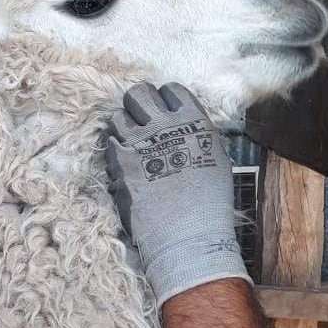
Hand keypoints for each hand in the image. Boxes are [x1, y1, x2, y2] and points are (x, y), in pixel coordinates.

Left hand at [105, 82, 251, 305]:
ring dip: (125, 129)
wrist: (188, 235)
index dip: (166, 100)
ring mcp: (139, 143)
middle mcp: (164, 125)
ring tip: (133, 146)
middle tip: (142, 122)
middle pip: (139, 94)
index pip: (171, 91)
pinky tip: (127, 165)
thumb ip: (198, 135)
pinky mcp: (119, 162)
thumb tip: (185, 126)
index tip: (165, 111)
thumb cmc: (209, 203)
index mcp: (194, 122)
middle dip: (139, 105)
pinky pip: (110, 144)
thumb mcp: (217, 159)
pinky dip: (117, 152)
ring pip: (118, 117)